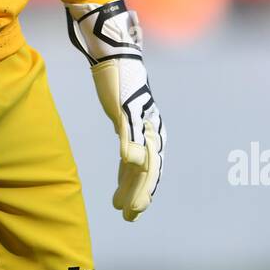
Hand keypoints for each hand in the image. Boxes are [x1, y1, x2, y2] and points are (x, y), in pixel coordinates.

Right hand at [66, 0, 164, 221]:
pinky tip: (127, 166)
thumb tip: (128, 157)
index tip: (134, 211)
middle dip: (140, 195)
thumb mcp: (125, 114)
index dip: (144, 191)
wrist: (116, 52)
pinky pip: (129, 135)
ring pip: (141, 160)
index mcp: (152, 129)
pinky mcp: (126, 109)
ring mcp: (139, 119)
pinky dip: (130, 152)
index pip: (152, 167)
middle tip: (131, 218)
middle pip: (150, 169)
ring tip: (125, 207)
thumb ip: (128, 134)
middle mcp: (151, 126)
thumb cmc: (120, 82)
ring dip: (133, 185)